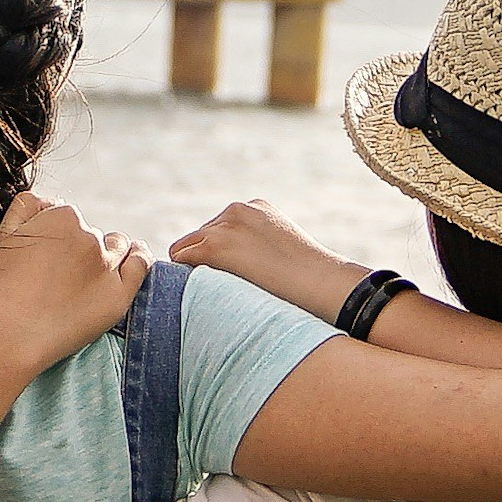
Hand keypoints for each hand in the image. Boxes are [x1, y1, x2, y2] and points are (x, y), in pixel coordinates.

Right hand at [0, 194, 152, 363]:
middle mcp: (88, 235)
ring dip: (108, 253)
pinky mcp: (119, 294)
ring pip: (117, 246)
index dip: (56, 238)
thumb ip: (27, 207)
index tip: (47, 258)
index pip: (67, 218)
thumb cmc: (1, 290)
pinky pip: (140, 265)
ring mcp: (107, 266)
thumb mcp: (2, 236)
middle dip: (79, 248)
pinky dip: (138, 257)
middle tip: (59, 276)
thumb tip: (49, 201)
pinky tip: (135, 255)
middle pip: (91, 233)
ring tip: (90, 273)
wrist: (10, 336)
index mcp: (61, 217)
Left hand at [165, 198, 356, 320]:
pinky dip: (183, 275)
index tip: (235, 276)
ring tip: (214, 293)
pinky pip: (180, 259)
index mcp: (257, 208)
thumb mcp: (285, 251)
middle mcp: (237, 210)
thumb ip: (262, 250)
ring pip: (186, 248)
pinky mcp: (214, 246)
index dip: (223, 255)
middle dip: (205, 260)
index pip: (221, 229)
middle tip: (220, 288)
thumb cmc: (312, 279)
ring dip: (194, 269)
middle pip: (200, 237)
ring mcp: (223, 227)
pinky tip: (200, 292)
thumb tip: (247, 269)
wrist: (320, 281)